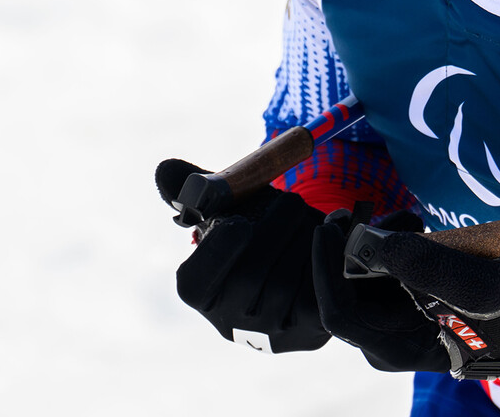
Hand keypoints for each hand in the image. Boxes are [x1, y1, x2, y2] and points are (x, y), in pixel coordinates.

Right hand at [155, 158, 329, 352]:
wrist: (310, 268)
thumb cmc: (261, 237)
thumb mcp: (232, 211)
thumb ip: (199, 191)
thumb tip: (165, 169)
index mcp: (203, 292)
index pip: (195, 283)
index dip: (216, 253)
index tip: (239, 223)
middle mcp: (233, 321)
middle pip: (250, 277)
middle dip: (275, 229)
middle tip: (291, 200)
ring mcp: (274, 331)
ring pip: (288, 283)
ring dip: (304, 239)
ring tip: (312, 218)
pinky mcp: (313, 329)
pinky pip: (323, 296)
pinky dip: (330, 257)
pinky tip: (333, 232)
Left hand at [309, 210, 449, 372]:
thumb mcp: (469, 285)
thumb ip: (425, 264)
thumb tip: (379, 240)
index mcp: (392, 346)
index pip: (339, 312)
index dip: (326, 270)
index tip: (327, 229)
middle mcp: (384, 337)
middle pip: (347, 289)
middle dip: (352, 247)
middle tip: (358, 211)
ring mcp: (393, 320)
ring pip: (363, 277)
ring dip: (376, 242)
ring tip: (407, 217)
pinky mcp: (404, 302)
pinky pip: (382, 272)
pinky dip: (392, 245)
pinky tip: (413, 227)